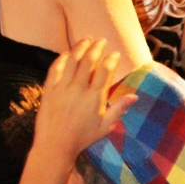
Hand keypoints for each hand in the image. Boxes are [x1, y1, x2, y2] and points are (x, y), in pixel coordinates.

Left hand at [34, 38, 136, 160]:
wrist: (55, 144)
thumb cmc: (82, 138)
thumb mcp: (105, 126)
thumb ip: (119, 109)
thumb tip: (135, 96)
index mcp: (94, 98)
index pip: (105, 71)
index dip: (111, 59)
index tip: (114, 54)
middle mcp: (78, 90)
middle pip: (89, 61)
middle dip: (96, 48)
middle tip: (101, 40)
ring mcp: (63, 88)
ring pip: (72, 61)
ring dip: (80, 48)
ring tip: (86, 39)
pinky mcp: (50, 89)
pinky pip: (56, 69)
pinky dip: (62, 59)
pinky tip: (67, 53)